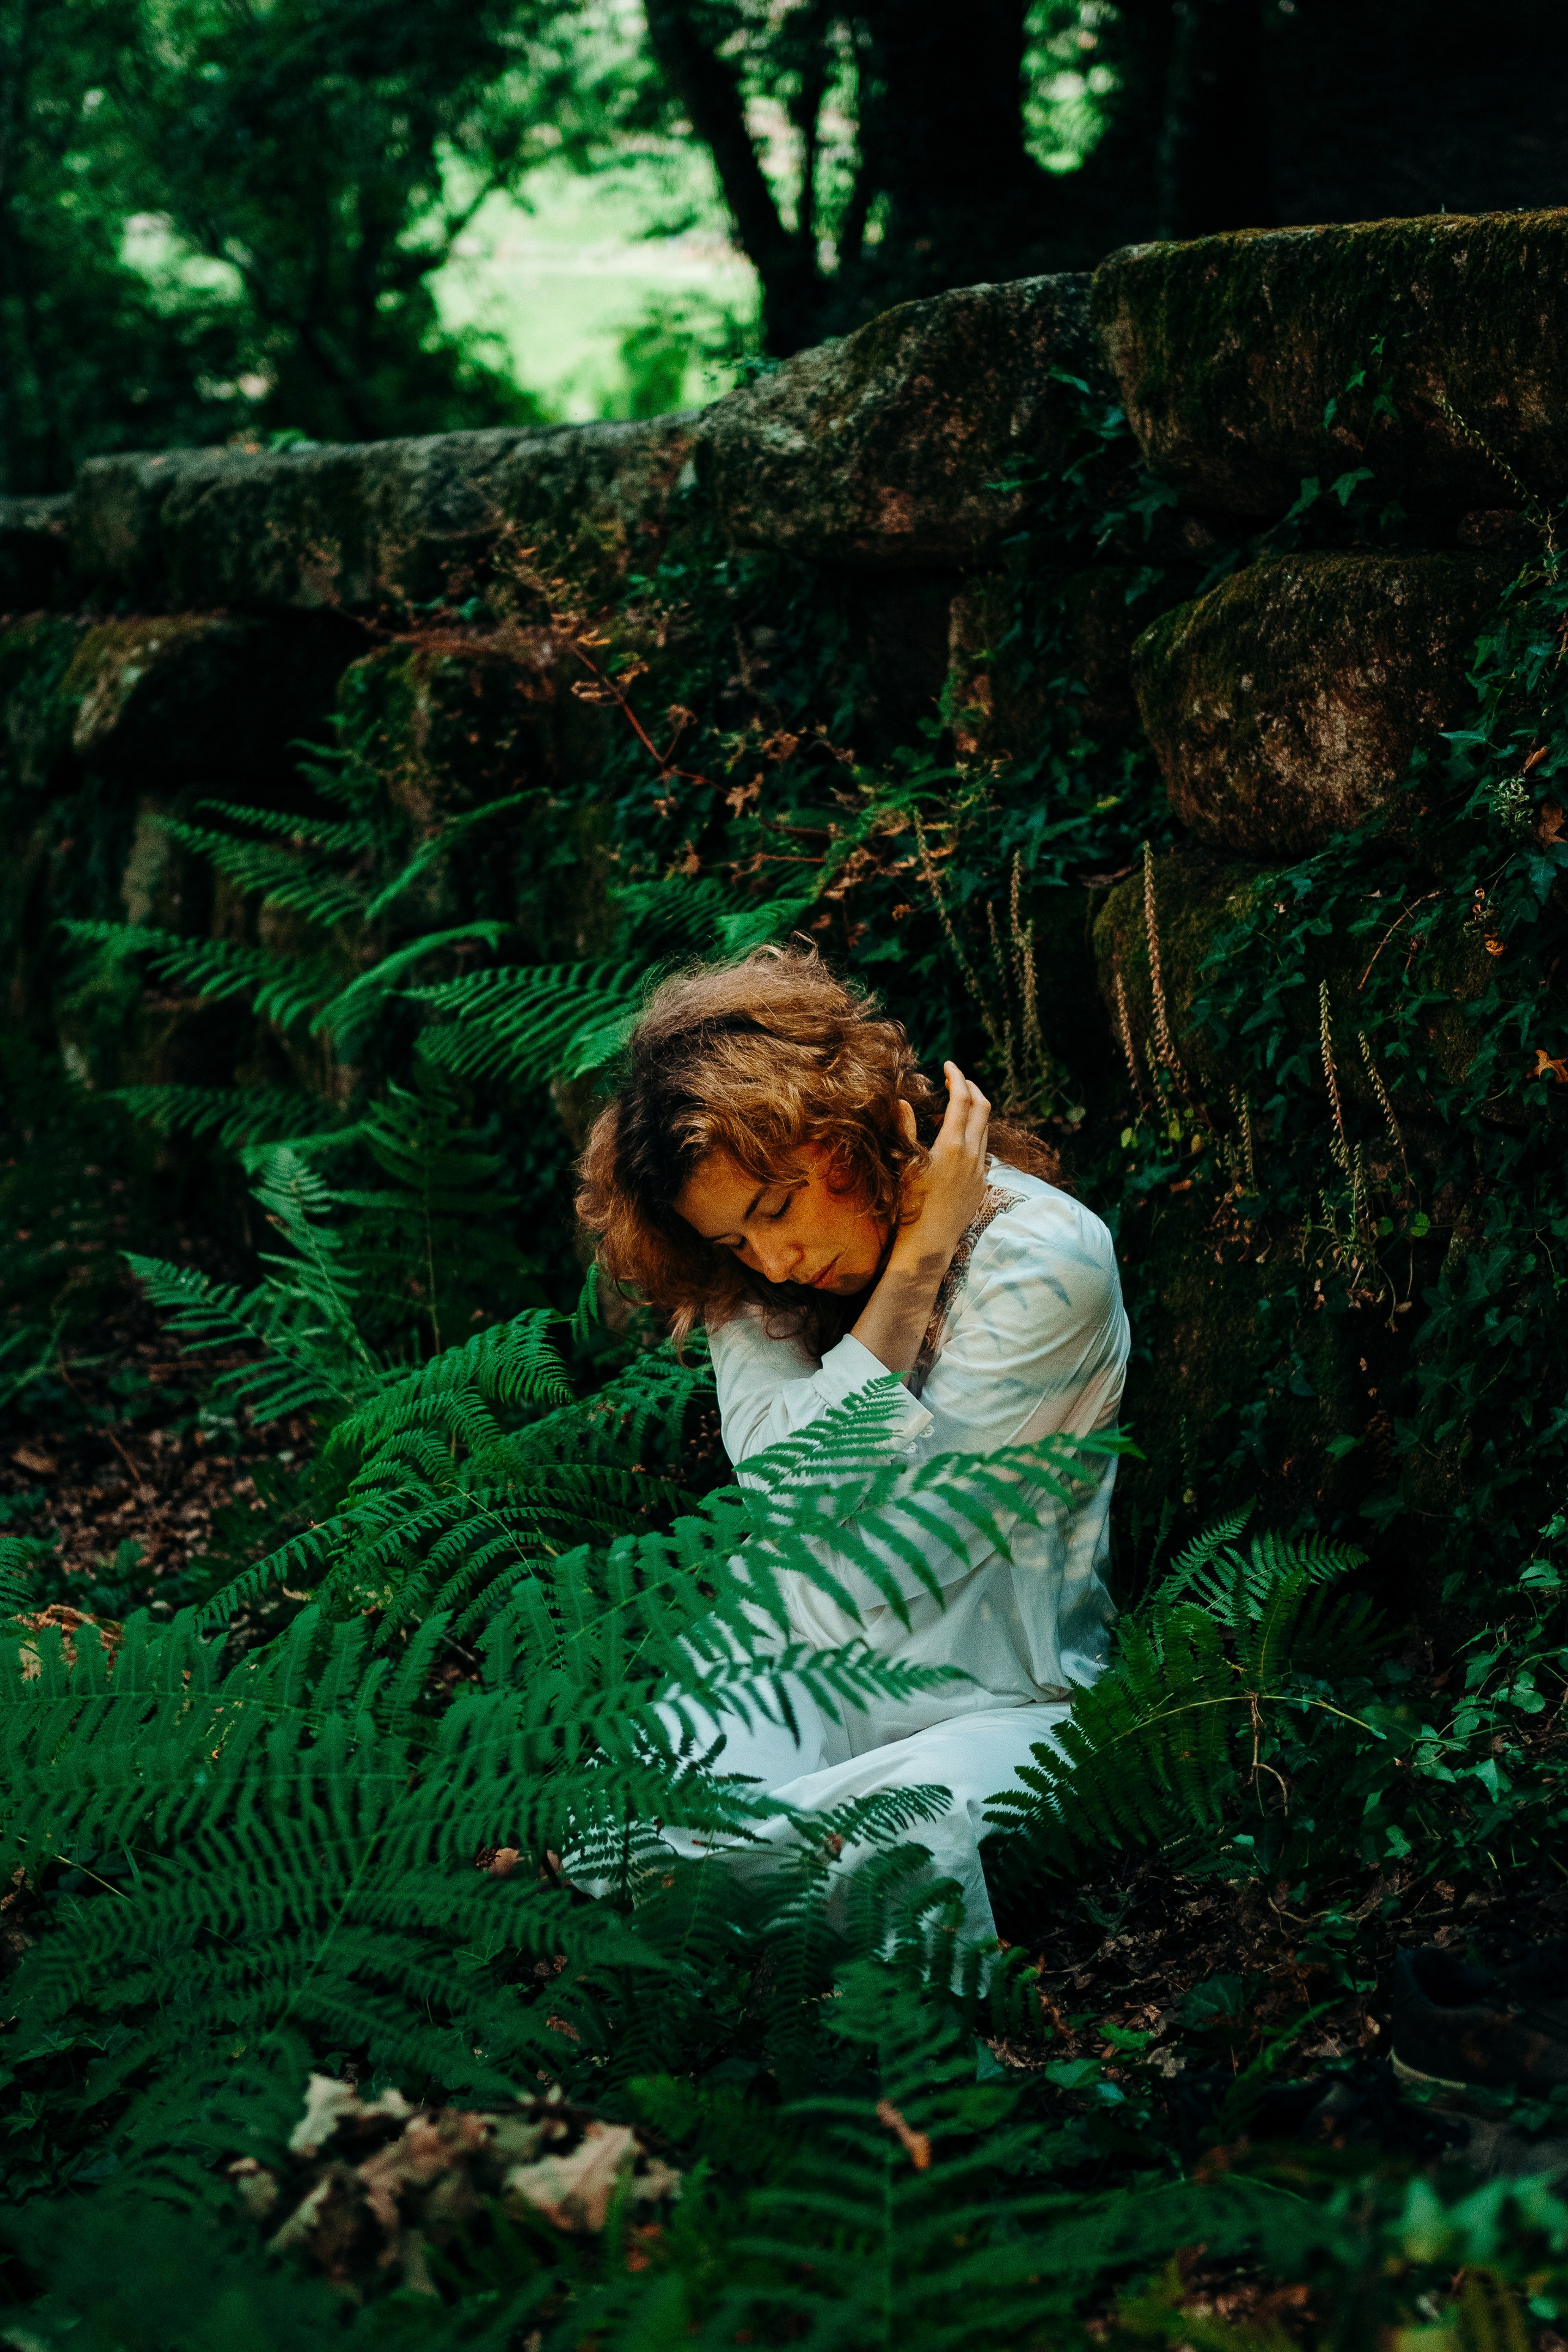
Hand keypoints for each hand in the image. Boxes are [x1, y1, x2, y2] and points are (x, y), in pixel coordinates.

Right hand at [890, 1062, 990, 1273]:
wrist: (930, 1241)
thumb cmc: (910, 1204)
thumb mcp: (904, 1164)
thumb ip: (905, 1130)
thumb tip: (901, 1102)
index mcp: (953, 1145)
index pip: (961, 1098)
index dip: (957, 1076)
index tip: (949, 1064)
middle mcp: (973, 1154)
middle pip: (983, 1108)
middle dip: (971, 1088)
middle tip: (956, 1079)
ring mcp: (980, 1169)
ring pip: (985, 1129)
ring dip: (974, 1112)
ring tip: (953, 1108)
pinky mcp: (982, 1183)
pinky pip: (983, 1149)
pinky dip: (974, 1134)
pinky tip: (958, 1140)